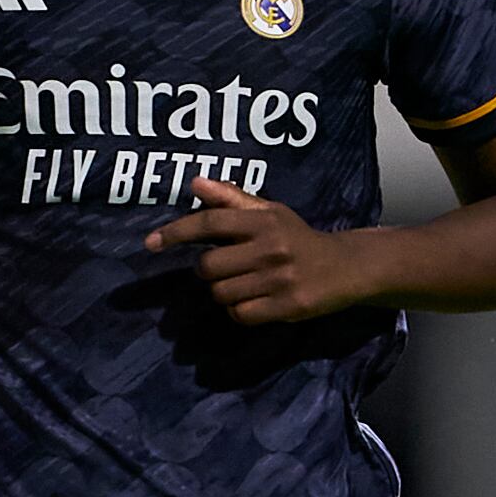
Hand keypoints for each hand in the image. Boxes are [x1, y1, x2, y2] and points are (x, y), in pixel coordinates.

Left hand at [146, 178, 381, 327]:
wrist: (344, 267)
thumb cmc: (297, 237)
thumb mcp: (270, 212)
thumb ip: (232, 199)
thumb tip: (195, 182)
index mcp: (263, 220)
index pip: (210, 222)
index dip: (177, 232)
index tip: (151, 243)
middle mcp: (270, 247)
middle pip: (209, 266)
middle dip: (208, 270)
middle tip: (226, 267)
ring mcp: (279, 279)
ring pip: (221, 294)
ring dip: (224, 292)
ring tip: (244, 284)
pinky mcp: (287, 307)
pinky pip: (240, 314)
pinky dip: (240, 311)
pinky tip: (255, 301)